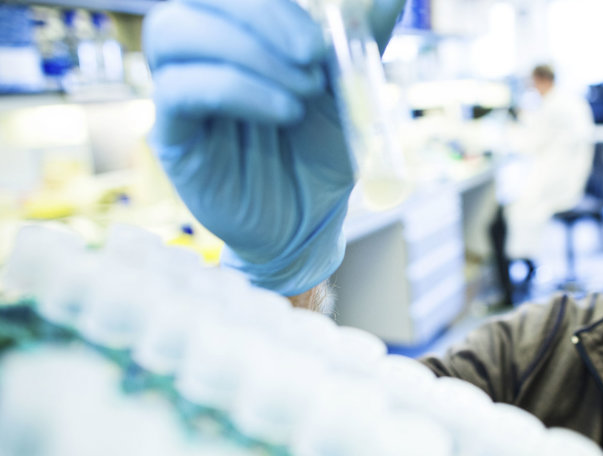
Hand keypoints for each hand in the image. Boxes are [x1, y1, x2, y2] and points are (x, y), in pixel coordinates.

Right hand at [143, 0, 404, 294]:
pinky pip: (180, 90)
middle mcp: (200, 50)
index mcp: (237, 31)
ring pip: (175, 32)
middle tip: (314, 53)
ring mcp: (179, 88)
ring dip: (249, 51)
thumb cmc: (321, 150)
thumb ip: (363, 40)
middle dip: (260, 13)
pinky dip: (238, 90)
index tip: (323, 30)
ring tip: (305, 90)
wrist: (309, 220)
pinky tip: (285, 111)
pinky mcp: (171, 133)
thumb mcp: (349, 90)